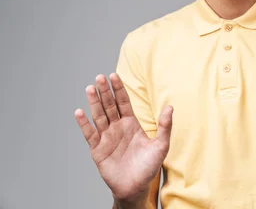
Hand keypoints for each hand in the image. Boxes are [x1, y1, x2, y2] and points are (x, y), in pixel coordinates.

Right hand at [74, 73, 172, 201]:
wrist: (136, 187)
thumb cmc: (149, 167)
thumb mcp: (161, 145)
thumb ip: (165, 126)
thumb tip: (170, 107)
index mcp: (131, 123)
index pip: (123, 102)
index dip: (119, 89)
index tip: (114, 75)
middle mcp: (117, 127)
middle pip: (109, 106)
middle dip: (105, 91)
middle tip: (99, 77)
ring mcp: (106, 137)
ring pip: (99, 116)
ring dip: (94, 103)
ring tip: (90, 88)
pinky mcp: (97, 149)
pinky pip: (90, 134)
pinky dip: (84, 124)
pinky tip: (80, 112)